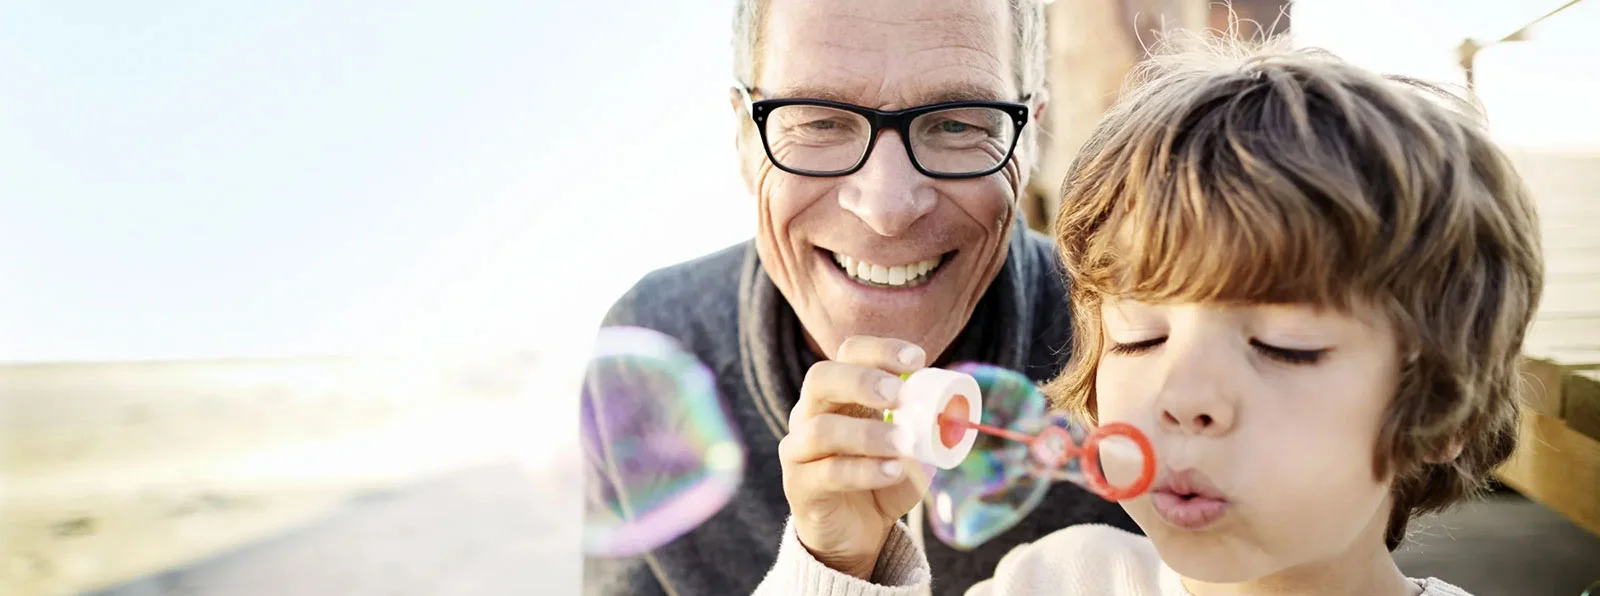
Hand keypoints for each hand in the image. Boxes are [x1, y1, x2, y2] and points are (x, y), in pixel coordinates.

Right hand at [779, 336, 934, 579]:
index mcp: (839, 395)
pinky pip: (827, 473)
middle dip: (861, 380)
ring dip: (867, 433)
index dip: (880, 350)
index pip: (849, 354)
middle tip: (898, 394)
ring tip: (904, 444)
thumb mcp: (909, 452)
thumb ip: (925, 433)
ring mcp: (799, 449)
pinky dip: (864, 470)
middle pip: (821, 378)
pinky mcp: (799, 485)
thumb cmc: (881, 480)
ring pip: (821, 429)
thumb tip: (948, 416)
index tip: (917, 359)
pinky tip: (893, 472)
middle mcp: (811, 414)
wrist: (855, 534)